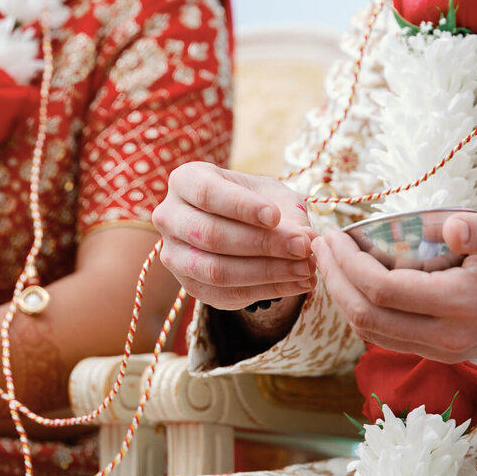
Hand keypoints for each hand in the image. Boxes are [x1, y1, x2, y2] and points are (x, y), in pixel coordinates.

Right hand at [153, 162, 316, 309]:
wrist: (242, 227)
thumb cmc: (256, 202)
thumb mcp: (274, 195)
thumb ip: (289, 214)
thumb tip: (307, 240)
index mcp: (185, 180)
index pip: (207, 194)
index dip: (241, 206)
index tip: (275, 216)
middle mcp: (169, 217)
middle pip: (211, 236)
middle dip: (263, 244)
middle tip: (304, 248)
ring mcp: (174, 255)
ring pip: (216, 271)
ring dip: (267, 273)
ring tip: (306, 269)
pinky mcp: (189, 286)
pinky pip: (225, 294)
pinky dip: (267, 291)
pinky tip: (297, 283)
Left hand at [311, 206, 476, 361]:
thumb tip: (447, 228)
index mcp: (463, 304)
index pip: (383, 291)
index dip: (348, 264)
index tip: (333, 234)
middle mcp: (450, 337)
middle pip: (367, 319)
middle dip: (334, 280)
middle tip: (320, 245)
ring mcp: (446, 351)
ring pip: (372, 333)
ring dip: (343, 297)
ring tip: (329, 260)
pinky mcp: (444, 352)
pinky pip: (388, 336)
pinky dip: (362, 309)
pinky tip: (354, 280)